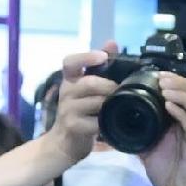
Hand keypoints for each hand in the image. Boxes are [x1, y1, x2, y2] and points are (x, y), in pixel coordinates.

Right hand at [39, 52, 116, 168]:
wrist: (65, 142)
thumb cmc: (80, 112)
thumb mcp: (87, 88)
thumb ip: (98, 66)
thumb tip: (111, 42)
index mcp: (69, 79)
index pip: (70, 62)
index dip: (86, 57)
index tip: (103, 56)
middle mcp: (65, 91)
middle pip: (90, 83)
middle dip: (110, 87)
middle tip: (121, 92)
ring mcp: (67, 110)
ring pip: (95, 102)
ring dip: (110, 105)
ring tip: (118, 108)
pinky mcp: (72, 127)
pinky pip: (96, 121)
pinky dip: (106, 122)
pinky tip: (110, 123)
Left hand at [137, 70, 185, 185]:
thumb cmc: (167, 171)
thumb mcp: (148, 147)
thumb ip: (139, 132)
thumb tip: (118, 121)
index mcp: (183, 121)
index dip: (175, 81)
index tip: (158, 75)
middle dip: (179, 82)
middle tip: (162, 77)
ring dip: (181, 92)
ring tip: (165, 87)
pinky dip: (181, 111)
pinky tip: (169, 106)